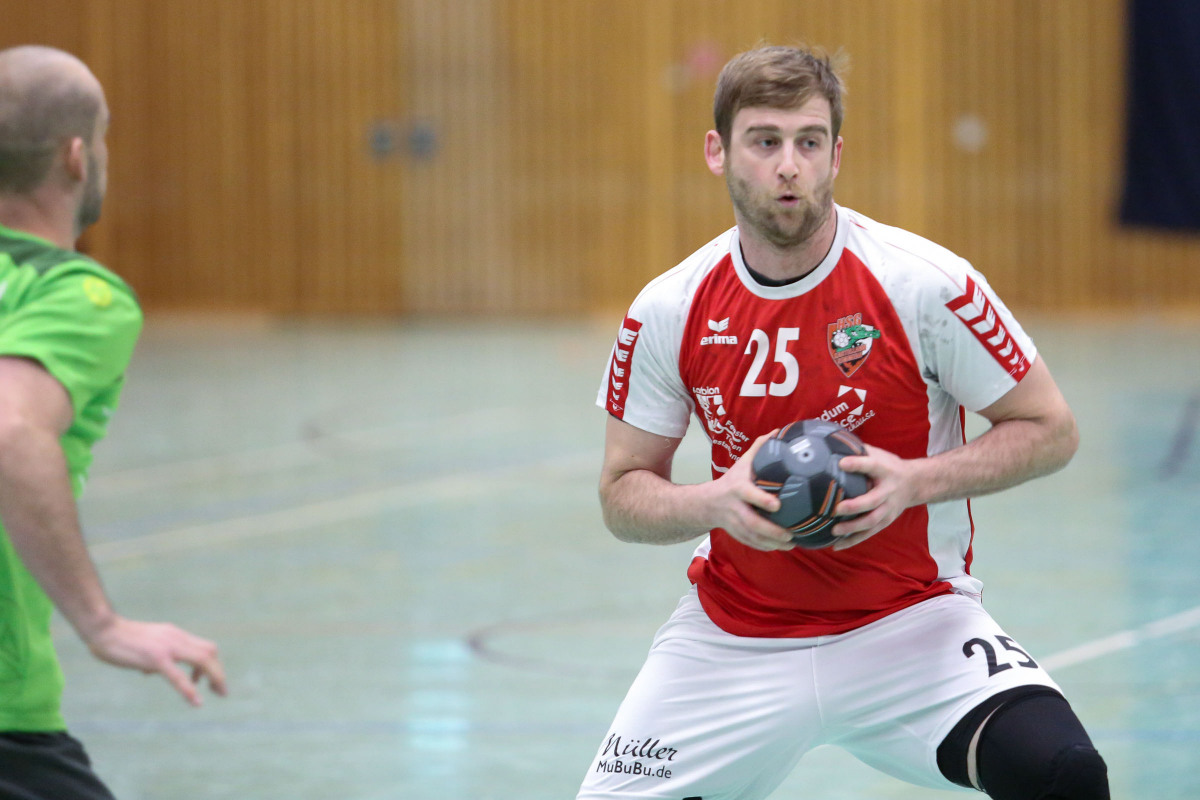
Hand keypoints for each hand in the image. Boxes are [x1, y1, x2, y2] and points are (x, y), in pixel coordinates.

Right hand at [85, 616, 226, 706]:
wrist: (103, 629)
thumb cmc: (119, 639)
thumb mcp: (144, 645)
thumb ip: (152, 656)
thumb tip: (152, 671)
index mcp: (174, 635)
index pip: (204, 646)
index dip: (212, 664)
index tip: (209, 680)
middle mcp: (176, 638)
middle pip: (209, 652)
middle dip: (219, 672)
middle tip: (221, 690)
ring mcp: (167, 647)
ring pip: (202, 660)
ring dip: (215, 677)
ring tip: (218, 692)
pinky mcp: (155, 658)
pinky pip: (178, 676)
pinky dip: (190, 690)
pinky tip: (197, 702)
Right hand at [705, 431, 795, 551]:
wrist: (706, 503)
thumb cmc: (732, 480)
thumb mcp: (743, 463)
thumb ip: (760, 448)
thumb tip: (779, 432)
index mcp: (737, 488)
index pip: (748, 494)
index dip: (761, 500)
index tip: (777, 505)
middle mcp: (734, 507)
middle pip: (751, 523)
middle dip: (771, 531)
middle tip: (790, 534)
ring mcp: (734, 523)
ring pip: (752, 537)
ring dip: (771, 543)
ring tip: (791, 544)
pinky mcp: (736, 534)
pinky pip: (750, 543)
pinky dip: (765, 547)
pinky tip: (780, 548)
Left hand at [829, 444, 919, 549]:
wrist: (916, 484)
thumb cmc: (889, 466)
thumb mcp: (879, 454)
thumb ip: (858, 450)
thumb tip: (830, 443)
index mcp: (885, 471)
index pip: (872, 465)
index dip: (857, 464)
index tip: (841, 463)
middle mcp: (888, 491)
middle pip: (873, 501)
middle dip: (855, 506)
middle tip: (837, 509)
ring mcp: (888, 509)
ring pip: (871, 521)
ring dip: (853, 528)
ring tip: (835, 530)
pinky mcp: (885, 521)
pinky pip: (869, 533)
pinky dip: (853, 540)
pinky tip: (837, 545)